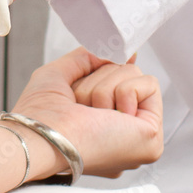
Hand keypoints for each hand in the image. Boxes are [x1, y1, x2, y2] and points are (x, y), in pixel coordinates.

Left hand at [13, 47, 162, 177]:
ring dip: (105, 88)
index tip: (88, 82)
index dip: (101, 73)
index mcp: (102, 126)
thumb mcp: (61, 74)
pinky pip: (150, 84)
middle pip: (124, 72)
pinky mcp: (152, 139)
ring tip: (92, 114)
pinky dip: (125, 91)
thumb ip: (89, 58)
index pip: (113, 79)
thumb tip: (127, 53)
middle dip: (99, 80)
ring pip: (135, 75)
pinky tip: (112, 116)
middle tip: (83, 106)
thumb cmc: (41, 114)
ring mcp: (139, 138)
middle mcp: (122, 133)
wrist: (40, 136)